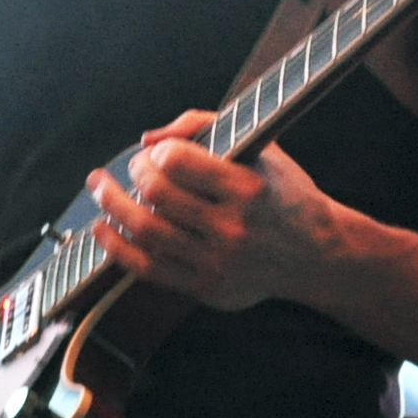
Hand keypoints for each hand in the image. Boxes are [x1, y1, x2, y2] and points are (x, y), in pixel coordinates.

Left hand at [86, 109, 343, 312]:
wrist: (317, 254)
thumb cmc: (283, 192)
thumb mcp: (261, 148)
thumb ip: (204, 128)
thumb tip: (149, 139)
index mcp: (249, 189)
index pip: (178, 162)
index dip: (158, 152)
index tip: (158, 152)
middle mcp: (233, 229)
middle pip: (157, 196)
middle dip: (134, 174)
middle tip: (133, 167)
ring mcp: (218, 263)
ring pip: (146, 232)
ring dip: (112, 205)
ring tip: (101, 189)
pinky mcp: (205, 289)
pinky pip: (147, 269)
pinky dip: (116, 247)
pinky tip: (102, 228)